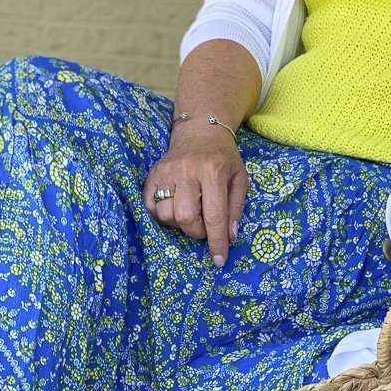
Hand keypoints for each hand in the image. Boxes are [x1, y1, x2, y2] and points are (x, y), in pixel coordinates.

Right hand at [144, 121, 247, 267]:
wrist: (200, 130)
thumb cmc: (223, 157)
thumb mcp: (240, 178)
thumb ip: (236, 208)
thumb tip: (229, 236)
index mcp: (213, 171)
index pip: (214, 215)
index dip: (216, 241)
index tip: (219, 260)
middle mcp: (187, 171)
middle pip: (186, 217)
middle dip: (197, 230)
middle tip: (205, 223)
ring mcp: (166, 171)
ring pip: (165, 214)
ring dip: (179, 222)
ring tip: (190, 210)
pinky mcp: (152, 174)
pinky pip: (150, 206)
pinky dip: (162, 214)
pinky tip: (175, 205)